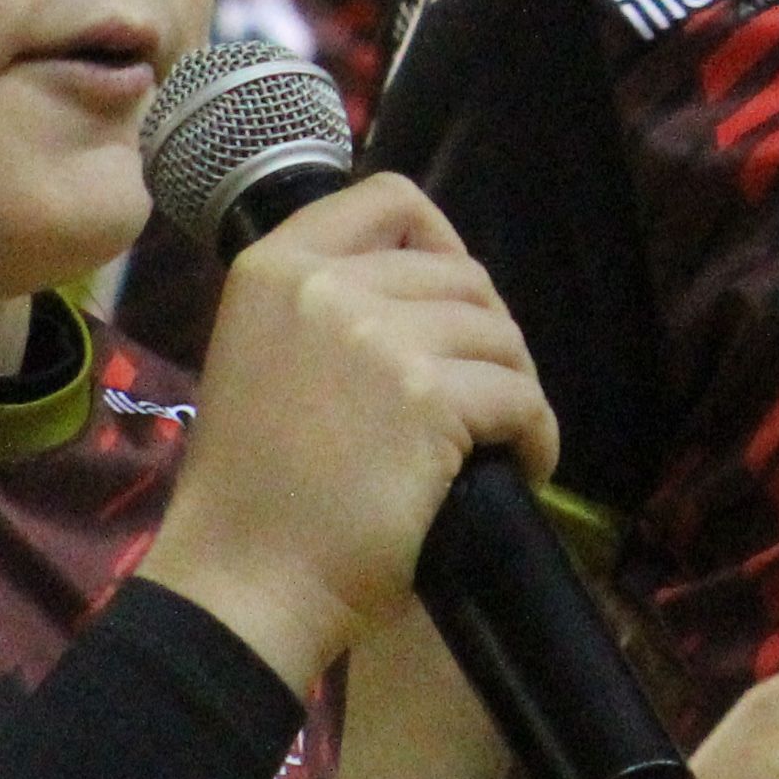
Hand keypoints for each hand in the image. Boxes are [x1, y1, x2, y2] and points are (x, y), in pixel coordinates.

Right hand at [140, 179, 556, 692]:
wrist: (243, 581)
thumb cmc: (250, 493)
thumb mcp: (263, 360)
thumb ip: (324, 312)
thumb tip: (420, 295)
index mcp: (276, 268)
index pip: (387, 197)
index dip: (439, 239)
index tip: (452, 296)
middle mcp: (327, 284)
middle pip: (460, 274)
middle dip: (485, 333)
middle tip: (482, 392)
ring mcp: (381, 336)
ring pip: (499, 334)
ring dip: (514, 386)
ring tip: (501, 437)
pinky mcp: (432, 397)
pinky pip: (521, 397)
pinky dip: (535, 436)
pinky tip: (520, 468)